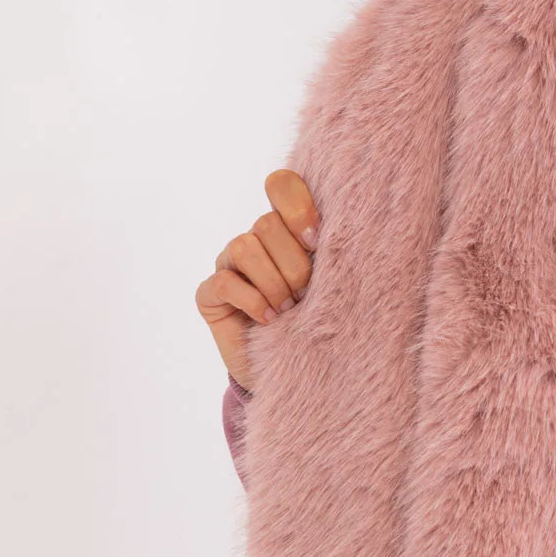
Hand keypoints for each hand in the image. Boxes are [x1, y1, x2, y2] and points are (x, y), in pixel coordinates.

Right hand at [195, 169, 318, 389]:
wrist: (296, 371)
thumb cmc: (319, 323)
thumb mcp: (331, 284)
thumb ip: (330, 253)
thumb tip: (345, 230)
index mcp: (286, 230)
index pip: (281, 185)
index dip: (297, 206)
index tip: (316, 241)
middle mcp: (255, 240)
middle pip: (267, 223)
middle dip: (293, 263)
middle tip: (305, 294)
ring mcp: (228, 265)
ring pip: (244, 246)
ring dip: (273, 283)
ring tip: (288, 309)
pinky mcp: (209, 294)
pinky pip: (225, 282)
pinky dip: (253, 302)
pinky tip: (269, 321)